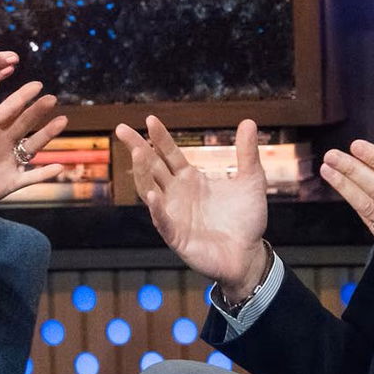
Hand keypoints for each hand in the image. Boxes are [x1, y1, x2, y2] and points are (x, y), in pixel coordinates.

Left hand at [0, 80, 68, 218]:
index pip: (8, 110)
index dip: (21, 98)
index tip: (36, 85)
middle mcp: (3, 142)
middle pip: (24, 123)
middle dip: (37, 111)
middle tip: (51, 98)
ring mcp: (9, 162)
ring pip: (32, 146)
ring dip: (47, 134)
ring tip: (62, 120)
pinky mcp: (11, 182)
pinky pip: (31, 177)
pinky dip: (44, 173)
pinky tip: (58, 167)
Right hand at [115, 116, 268, 298]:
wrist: (250, 254)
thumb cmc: (247, 220)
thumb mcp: (251, 180)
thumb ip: (246, 153)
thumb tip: (248, 121)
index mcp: (190, 179)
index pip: (168, 154)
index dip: (159, 137)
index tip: (150, 119)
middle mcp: (176, 194)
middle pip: (151, 167)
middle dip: (138, 148)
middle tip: (122, 129)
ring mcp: (173, 215)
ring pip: (149, 190)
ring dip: (142, 173)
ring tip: (138, 153)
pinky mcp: (177, 237)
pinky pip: (162, 222)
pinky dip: (156, 209)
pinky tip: (153, 195)